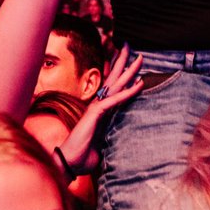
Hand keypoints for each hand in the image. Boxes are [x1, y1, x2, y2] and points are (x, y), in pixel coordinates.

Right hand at [53, 44, 143, 174]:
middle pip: (114, 79)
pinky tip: (139, 84)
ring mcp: (97, 107)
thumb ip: (109, 140)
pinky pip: (115, 100)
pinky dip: (128, 92)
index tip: (130, 62)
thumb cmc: (84, 157)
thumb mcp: (102, 145)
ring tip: (140, 57)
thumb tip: (117, 145)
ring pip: (116, 84)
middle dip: (123, 62)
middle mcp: (99, 105)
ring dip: (129, 71)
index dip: (121, 74)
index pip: (113, 88)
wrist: (70, 163)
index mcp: (100, 110)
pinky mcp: (96, 113)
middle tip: (130, 46)